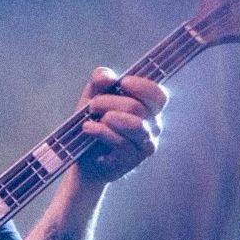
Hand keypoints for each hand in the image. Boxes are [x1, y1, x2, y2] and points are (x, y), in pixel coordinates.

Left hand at [74, 68, 167, 183]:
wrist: (81, 156)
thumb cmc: (93, 121)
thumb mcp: (92, 96)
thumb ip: (99, 80)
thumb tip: (108, 78)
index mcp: (148, 108)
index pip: (158, 96)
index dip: (143, 87)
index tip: (122, 83)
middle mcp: (153, 126)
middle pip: (138, 108)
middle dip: (109, 102)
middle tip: (92, 105)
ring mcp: (145, 145)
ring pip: (135, 124)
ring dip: (108, 118)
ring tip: (89, 120)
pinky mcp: (133, 160)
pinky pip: (122, 143)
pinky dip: (101, 133)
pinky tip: (88, 130)